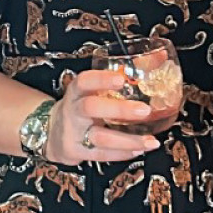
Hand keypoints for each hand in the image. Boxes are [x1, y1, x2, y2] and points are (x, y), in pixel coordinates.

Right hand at [43, 69, 160, 166]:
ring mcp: (73, 133)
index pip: (84, 81)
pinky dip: (122, 154)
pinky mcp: (76, 152)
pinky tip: (139, 150)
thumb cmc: (80, 107)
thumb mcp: (91, 91)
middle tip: (145, 111)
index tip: (121, 79)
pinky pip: (101, 155)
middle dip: (119, 110)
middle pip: (91, 108)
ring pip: (100, 138)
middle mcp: (73, 111)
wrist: (51, 133)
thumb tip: (161, 58)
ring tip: (151, 141)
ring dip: (128, 140)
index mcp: (76, 91)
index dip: (101, 79)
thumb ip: (120, 76)